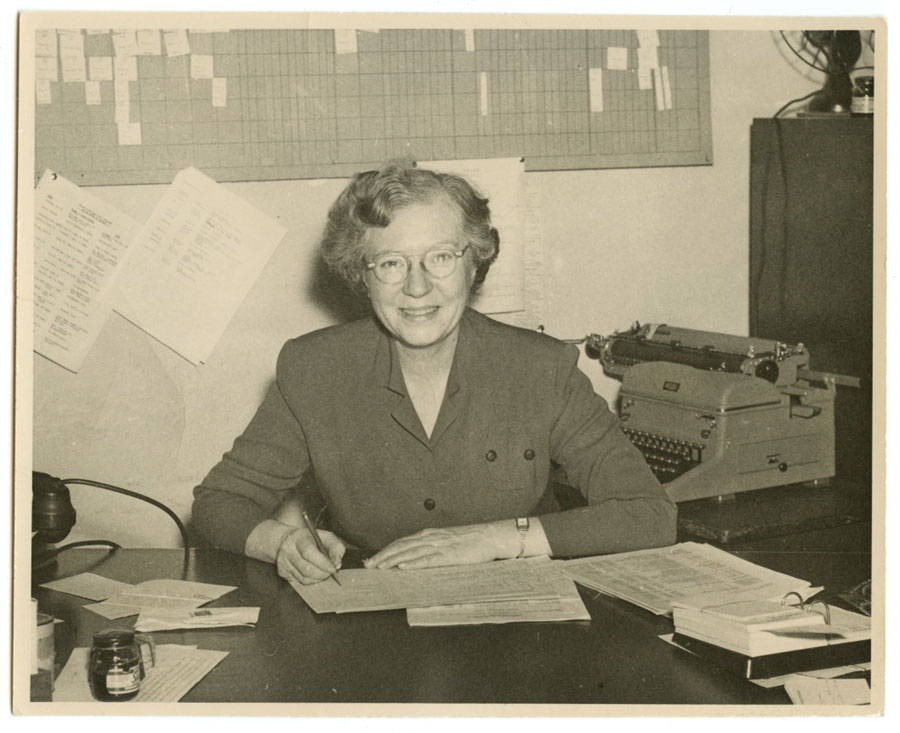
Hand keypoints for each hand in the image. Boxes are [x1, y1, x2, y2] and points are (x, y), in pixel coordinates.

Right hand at [275, 526, 345, 584]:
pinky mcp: (282, 572)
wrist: (287, 540)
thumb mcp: (326, 537)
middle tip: (330, 572)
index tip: (333, 569)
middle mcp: (288, 550)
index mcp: (299, 538)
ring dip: (318, 578)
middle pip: (306, 569)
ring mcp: (283, 562)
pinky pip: (299, 582)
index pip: (309, 553)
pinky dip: (311, 580)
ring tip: (324, 573)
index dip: (323, 563)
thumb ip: (336, 548)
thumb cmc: (311, 539)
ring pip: (304, 578)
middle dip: (323, 573)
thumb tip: (337, 565)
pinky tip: (314, 574)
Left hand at [364, 521, 515, 570]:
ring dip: (393, 561)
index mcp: (430, 534)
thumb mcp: (448, 541)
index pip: (402, 542)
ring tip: (379, 568)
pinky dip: (413, 564)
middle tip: (369, 566)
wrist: (491, 537)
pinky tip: (403, 568)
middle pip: (402, 547)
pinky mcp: (449, 556)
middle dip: (383, 556)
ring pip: (411, 553)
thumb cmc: (472, 541)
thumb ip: (433, 547)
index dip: (386, 550)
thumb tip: (417, 558)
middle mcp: (431, 538)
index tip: (373, 559)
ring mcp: (440, 546)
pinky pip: (428, 560)